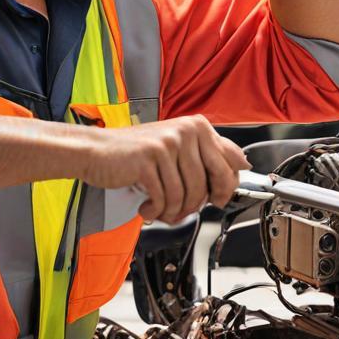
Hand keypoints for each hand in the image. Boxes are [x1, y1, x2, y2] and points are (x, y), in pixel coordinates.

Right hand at [79, 115, 247, 223]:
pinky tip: (147, 207)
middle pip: (209, 183)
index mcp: (196, 126)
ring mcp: (167, 144)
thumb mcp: (176, 147)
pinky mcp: (149, 159)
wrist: (95, 151)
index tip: (217, 199)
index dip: (226, 187)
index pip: (230, 162)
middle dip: (197, 204)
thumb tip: (243, 164)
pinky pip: (165, 198)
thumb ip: (207, 153)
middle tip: (183, 210)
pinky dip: (157, 210)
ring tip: (160, 209)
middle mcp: (185, 131)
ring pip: (187, 194)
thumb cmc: (135, 153)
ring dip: (174, 211)